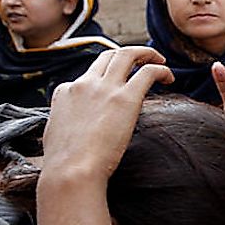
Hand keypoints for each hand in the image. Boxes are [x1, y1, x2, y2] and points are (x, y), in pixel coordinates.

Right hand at [42, 47, 173, 184]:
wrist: (72, 171)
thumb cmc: (64, 164)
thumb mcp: (55, 134)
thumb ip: (66, 122)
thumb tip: (73, 128)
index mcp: (66, 92)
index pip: (88, 75)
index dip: (105, 77)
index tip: (117, 87)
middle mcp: (85, 84)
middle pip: (109, 55)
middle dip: (129, 54)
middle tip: (145, 60)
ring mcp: (106, 88)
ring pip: (128, 54)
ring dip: (147, 54)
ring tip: (160, 61)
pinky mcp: (126, 97)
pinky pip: (148, 72)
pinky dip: (161, 70)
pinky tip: (169, 78)